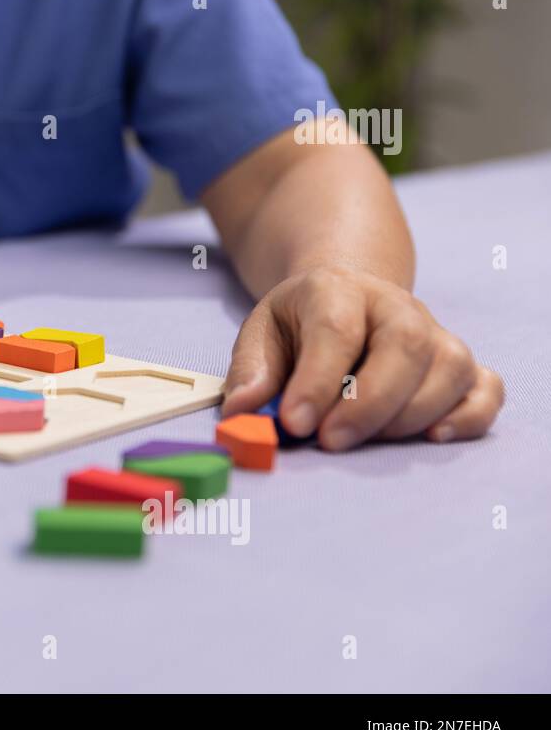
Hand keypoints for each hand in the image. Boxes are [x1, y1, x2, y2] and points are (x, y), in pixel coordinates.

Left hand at [220, 265, 503, 449]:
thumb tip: (242, 411)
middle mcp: (395, 306)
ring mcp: (435, 332)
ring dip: (409, 415)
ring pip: (449, 368)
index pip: (335, 328)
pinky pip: (486, 388)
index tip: (295, 425)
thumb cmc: (299, 324)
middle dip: (368, 403)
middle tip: (330, 441)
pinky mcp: (461, 364)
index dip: (317, 380)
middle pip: (406, 345)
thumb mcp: (261, 334)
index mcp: (337, 288)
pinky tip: (434, 437)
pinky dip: (470, 416)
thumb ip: (250, 371)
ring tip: (364, 439)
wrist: (345, 298)